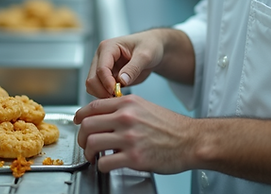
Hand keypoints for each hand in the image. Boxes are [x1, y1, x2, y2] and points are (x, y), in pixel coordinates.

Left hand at [73, 95, 194, 173]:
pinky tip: (107, 165)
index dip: (80, 116)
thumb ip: (125, 109)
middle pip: (88, 125)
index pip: (93, 106)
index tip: (78, 122)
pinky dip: (101, 166)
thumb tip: (105, 116)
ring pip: (92, 143)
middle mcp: (126, 118)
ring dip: (88, 152)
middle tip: (85, 143)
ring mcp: (129, 138)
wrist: (191, 140)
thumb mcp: (146, 106)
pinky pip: (105, 163)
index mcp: (128, 104)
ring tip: (93, 156)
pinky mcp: (134, 158)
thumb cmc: (172, 126)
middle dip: (81, 137)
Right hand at [85, 31, 166, 97]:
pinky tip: (118, 96)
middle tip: (118, 97)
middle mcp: (101, 57)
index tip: (116, 91)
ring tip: (119, 96)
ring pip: (92, 86)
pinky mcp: (106, 77)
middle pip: (92, 79)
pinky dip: (106, 96)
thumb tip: (122, 81)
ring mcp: (102, 68)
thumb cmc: (149, 46)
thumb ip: (133, 68)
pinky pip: (99, 90)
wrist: (154, 49)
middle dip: (103, 91)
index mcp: (108, 47)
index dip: (107, 82)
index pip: (101, 68)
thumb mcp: (145, 55)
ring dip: (103, 94)